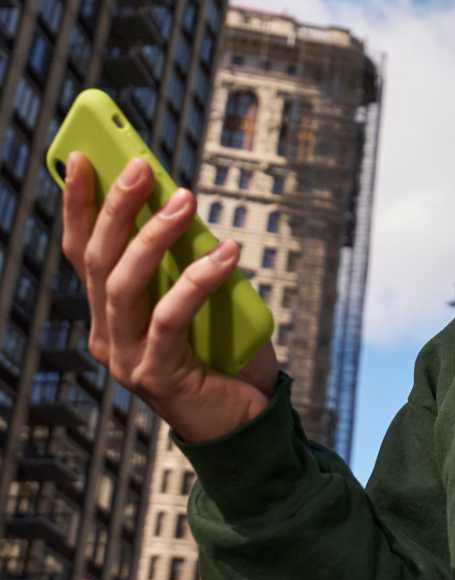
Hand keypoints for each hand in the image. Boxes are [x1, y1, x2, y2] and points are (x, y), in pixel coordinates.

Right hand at [60, 150, 280, 443]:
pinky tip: (228, 255)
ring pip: (124, 285)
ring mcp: (127, 358)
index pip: (84, 253)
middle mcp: (106, 336)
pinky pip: (170, 317)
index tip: (85, 158)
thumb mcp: (205, 300)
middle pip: (98, 262)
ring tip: (185, 200)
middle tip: (141, 167)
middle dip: (115, 208)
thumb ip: (187, 264)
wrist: (250, 421)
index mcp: (109, 316)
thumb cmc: (227, 356)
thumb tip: (184, 207)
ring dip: (153, 236)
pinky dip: (199, 280)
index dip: (80, 206)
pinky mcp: (156, 376)